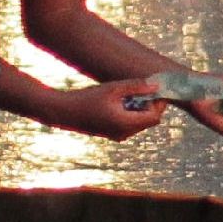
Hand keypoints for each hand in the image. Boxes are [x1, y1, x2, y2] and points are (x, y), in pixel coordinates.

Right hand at [52, 77, 170, 140]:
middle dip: (150, 105)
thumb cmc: (87, 98)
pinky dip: (131, 113)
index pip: (154, 117)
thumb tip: (156, 85)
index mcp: (126, 124)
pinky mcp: (112, 134)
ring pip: (140, 123)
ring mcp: (118, 136)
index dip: (158, 102)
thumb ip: (136, 86)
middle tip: (143, 87)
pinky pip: (130, 125)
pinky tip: (120, 100)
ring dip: (140, 108)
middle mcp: (124, 134)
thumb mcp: (113, 89)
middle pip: (149, 121)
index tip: (153, 87)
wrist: (64, 112)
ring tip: (129, 93)